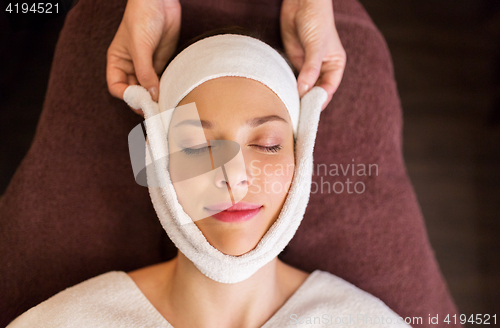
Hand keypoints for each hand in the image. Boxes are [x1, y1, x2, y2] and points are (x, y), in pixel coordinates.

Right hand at [106, 0, 180, 116]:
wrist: (160, 1)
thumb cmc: (142, 18)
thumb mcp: (140, 47)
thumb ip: (145, 72)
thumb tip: (152, 95)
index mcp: (117, 61)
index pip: (117, 87)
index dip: (127, 96)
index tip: (140, 102)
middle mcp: (131, 66)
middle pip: (134, 91)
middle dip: (143, 101)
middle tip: (156, 110)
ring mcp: (147, 65)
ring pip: (149, 89)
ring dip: (156, 97)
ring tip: (165, 106)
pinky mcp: (161, 63)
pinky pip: (162, 81)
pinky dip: (165, 89)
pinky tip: (171, 94)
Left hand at [280, 0, 345, 109]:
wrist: (301, 3)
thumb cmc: (316, 20)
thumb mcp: (316, 46)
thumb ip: (310, 68)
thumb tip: (303, 91)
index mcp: (334, 66)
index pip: (328, 89)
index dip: (319, 100)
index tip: (308, 110)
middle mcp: (322, 68)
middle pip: (315, 91)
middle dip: (306, 101)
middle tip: (295, 113)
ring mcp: (307, 66)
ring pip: (302, 87)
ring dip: (296, 95)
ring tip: (287, 107)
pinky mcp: (294, 62)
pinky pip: (292, 79)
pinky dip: (288, 86)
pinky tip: (281, 94)